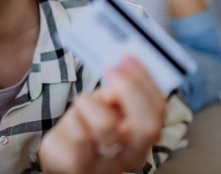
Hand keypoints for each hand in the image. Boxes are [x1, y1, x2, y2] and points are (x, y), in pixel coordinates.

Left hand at [38, 57, 166, 173]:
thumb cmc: (87, 122)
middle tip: (111, 69)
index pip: (158, 111)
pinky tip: (72, 121)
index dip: (145, 81)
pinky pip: (79, 135)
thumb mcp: (106, 104)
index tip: (128, 58)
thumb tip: (120, 71)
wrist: (62, 151)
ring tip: (82, 102)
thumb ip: (117, 91)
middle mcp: (131, 154)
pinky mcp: (80, 168)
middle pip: (147, 126)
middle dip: (130, 90)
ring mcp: (107, 165)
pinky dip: (72, 119)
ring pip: (106, 126)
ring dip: (90, 103)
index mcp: (144, 136)